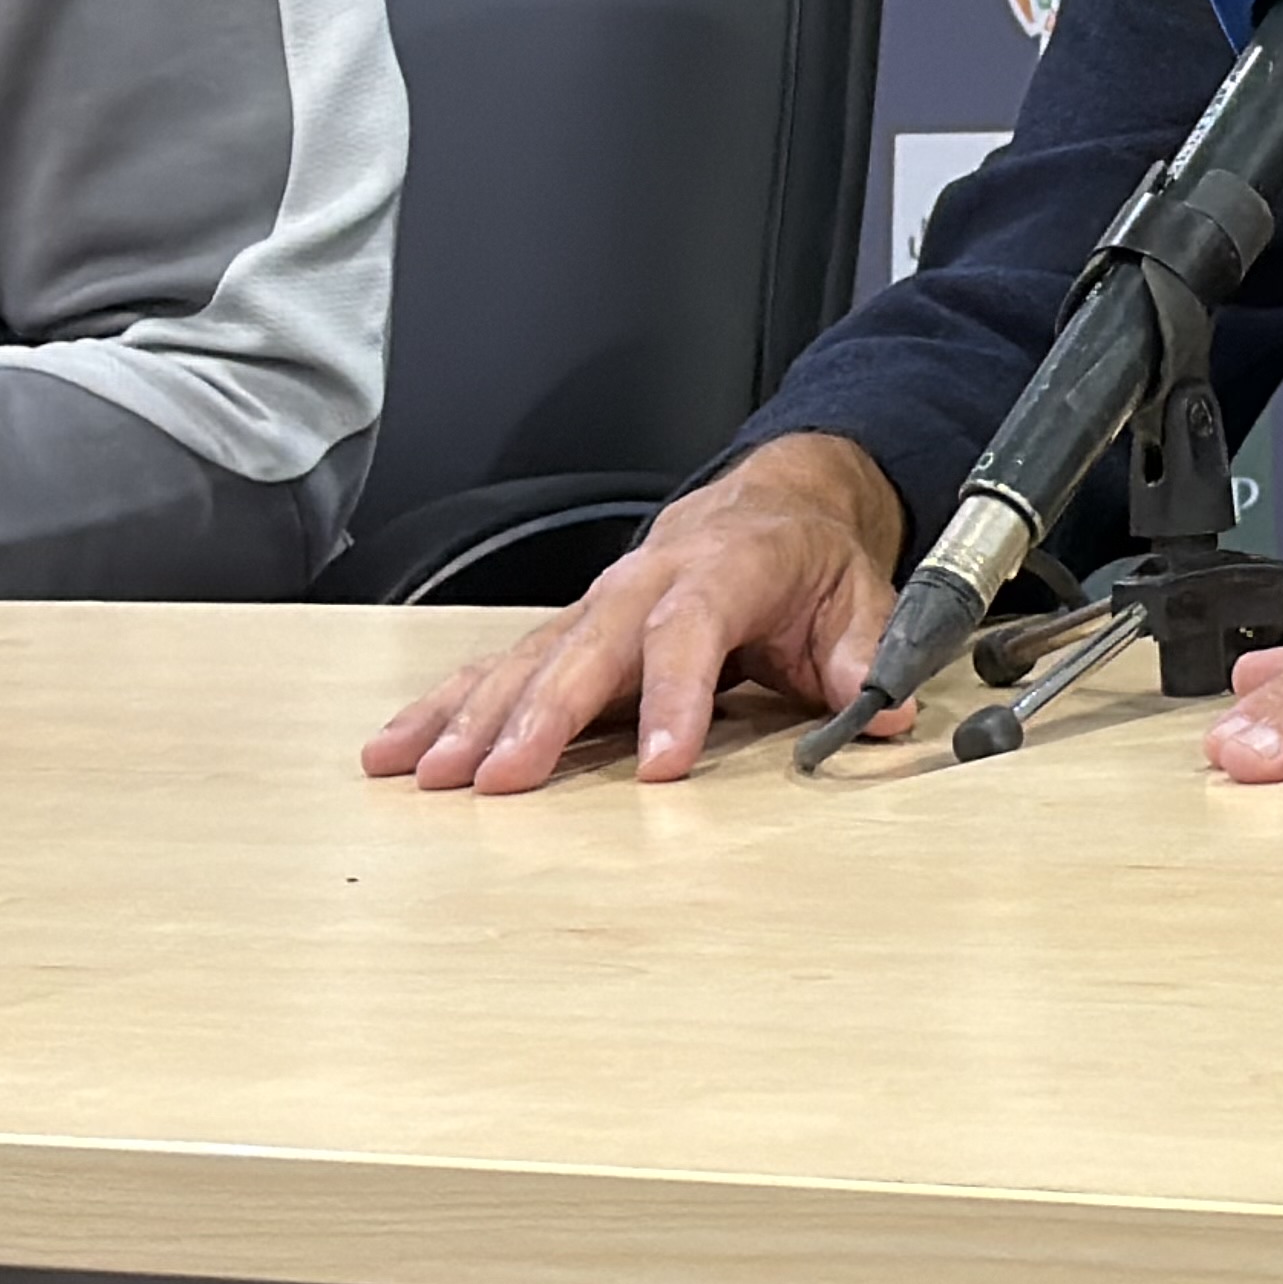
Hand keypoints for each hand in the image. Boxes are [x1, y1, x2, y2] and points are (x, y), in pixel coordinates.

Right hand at [360, 432, 908, 793]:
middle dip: (542, 715)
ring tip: (429, 774)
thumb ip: (867, 653)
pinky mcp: (564, 633)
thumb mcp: (859, 596)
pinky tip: (397, 750)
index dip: (677, 696)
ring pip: (527, 660)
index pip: (694, 630)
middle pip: (588, 648)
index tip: (663, 764)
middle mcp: (645, 584)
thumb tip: (885, 709)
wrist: (771, 505)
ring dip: (474, 717)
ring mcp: (596, 607)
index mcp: (724, 569)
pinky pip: (496, 668)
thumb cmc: (808, 559)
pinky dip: (443, 707)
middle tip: (502, 778)